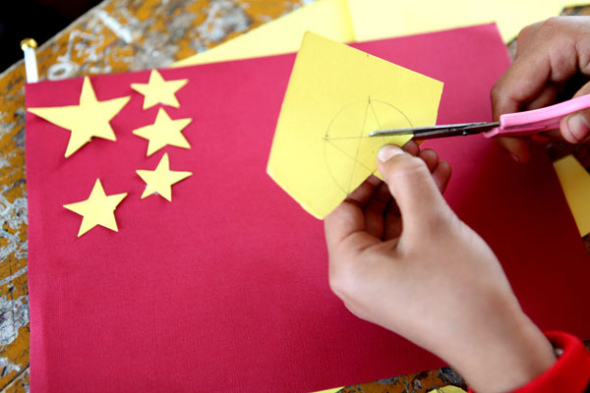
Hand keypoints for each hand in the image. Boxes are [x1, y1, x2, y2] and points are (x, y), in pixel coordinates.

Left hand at [324, 143, 555, 391]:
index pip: (342, 208)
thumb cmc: (460, 290)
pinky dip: (419, 214)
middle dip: (393, 180)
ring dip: (410, 192)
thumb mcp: (431, 222)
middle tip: (413, 151)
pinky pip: (404, 239)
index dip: (363, 175)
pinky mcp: (404, 283)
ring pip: (390, 224)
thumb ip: (406, 179)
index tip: (383, 152)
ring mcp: (381, 282)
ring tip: (432, 161)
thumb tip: (387, 153)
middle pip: (367, 214)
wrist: (497, 342)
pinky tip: (439, 185)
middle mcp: (357, 278)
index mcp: (348, 268)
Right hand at [491, 16, 589, 162]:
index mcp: (548, 42)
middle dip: (548, 124)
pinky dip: (560, 110)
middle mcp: (533, 45)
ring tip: (586, 110)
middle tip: (581, 126)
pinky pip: (541, 98)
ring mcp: (536, 52)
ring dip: (557, 119)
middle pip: (521, 103)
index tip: (522, 155)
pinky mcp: (542, 62)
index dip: (508, 128)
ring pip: (532, 104)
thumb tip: (572, 133)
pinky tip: (578, 103)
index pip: (507, 93)